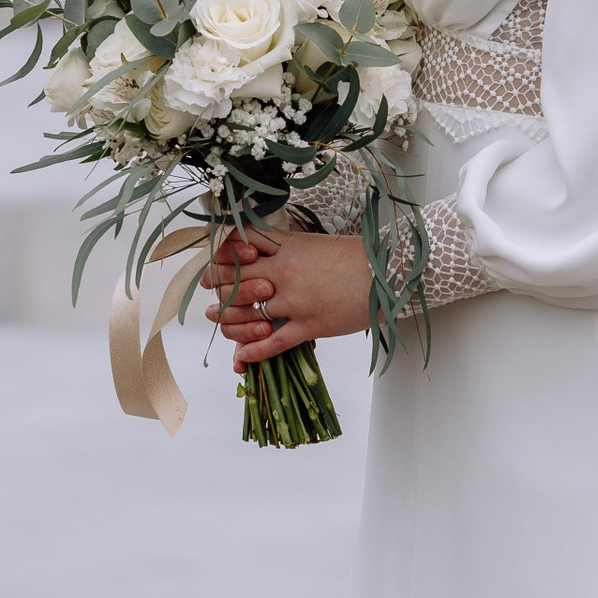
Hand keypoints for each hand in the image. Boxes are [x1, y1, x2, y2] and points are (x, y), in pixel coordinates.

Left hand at [203, 221, 373, 367]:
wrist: (386, 272)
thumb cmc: (354, 256)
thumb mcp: (313, 242)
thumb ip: (285, 247)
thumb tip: (262, 250)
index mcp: (285, 247)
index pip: (238, 248)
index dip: (221, 257)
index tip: (215, 265)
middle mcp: (283, 274)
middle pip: (234, 281)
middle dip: (218, 288)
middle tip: (211, 293)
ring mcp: (295, 302)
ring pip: (247, 314)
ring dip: (228, 320)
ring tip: (218, 319)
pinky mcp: (309, 326)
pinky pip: (272, 343)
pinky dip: (253, 352)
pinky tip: (242, 356)